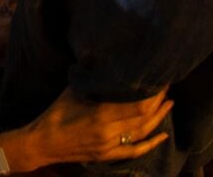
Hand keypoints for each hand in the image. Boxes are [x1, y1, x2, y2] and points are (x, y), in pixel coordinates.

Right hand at [17, 87, 170, 168]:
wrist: (43, 143)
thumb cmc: (55, 114)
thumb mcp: (70, 92)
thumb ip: (88, 77)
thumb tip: (97, 57)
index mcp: (100, 115)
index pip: (136, 105)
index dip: (152, 94)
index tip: (159, 80)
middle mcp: (109, 132)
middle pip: (143, 118)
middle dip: (158, 102)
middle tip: (167, 87)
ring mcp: (110, 146)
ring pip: (142, 133)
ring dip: (158, 119)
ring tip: (169, 104)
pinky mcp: (108, 155)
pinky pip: (135, 150)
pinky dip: (151, 143)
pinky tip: (162, 135)